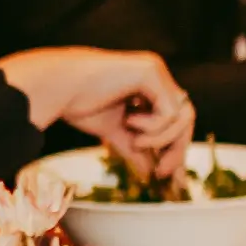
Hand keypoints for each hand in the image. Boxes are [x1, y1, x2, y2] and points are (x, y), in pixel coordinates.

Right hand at [0, 46, 192, 181]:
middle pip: (186, 118)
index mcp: (149, 86)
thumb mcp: (113, 131)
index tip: (164, 174)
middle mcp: (156, 75)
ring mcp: (156, 71)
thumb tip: (148, 172)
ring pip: (183, 115)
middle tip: (161, 172)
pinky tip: (129, 121)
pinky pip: (170, 111)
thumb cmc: (78, 104)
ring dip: (161, 138)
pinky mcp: (151, 72)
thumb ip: (133, 147)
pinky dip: (153, 127)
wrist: (59, 88)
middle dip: (176, 148)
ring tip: (135, 141)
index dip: (174, 146)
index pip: (175, 118)